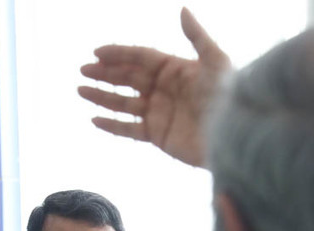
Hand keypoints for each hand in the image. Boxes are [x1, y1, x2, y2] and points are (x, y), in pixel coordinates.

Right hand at [78, 7, 230, 167]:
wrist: (232, 134)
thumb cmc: (228, 95)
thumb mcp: (215, 60)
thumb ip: (196, 36)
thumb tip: (182, 9)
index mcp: (173, 69)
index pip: (139, 57)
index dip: (118, 54)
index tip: (96, 52)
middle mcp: (163, 89)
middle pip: (127, 78)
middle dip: (104, 73)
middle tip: (83, 70)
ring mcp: (159, 113)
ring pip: (123, 103)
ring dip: (102, 97)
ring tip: (80, 91)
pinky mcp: (158, 136)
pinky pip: (129, 130)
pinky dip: (112, 125)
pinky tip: (94, 119)